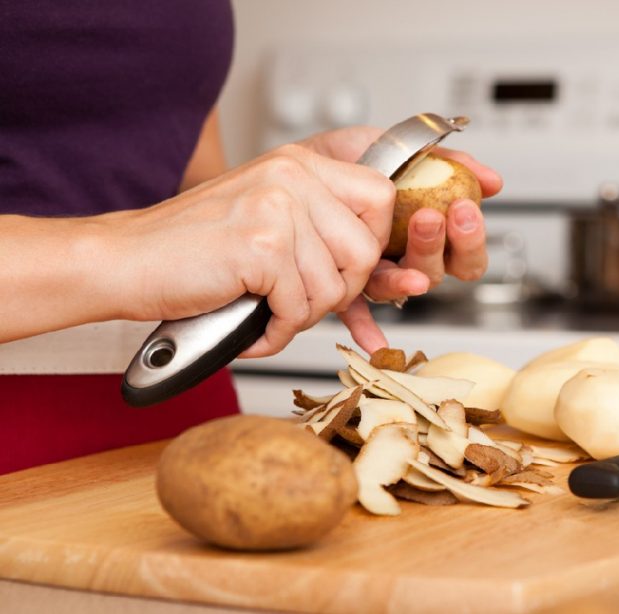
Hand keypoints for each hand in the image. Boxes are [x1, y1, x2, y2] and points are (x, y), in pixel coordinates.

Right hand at [101, 142, 394, 357]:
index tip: (344, 267)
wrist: (125, 261)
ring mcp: (277, 208)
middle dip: (341, 290)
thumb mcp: (266, 214)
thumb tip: (378, 259)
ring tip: (267, 311)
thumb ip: (318, 222)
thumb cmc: (193, 248)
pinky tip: (252, 326)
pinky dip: (276, 332)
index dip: (372, 243)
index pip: (380, 197)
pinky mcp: (261, 247)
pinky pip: (298, 308)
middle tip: (300, 300)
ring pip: (334, 286)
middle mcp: (293, 176)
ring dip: (302, 315)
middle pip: (366, 249)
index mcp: (300, 164)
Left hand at [302, 127, 502, 349]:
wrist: (305, 162)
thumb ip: (450, 162)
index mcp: (430, 234)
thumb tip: (492, 181)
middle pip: (439, 272)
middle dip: (439, 246)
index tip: (464, 208)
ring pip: (401, 287)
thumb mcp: (405, 149)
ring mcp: (378, 274)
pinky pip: (357, 313)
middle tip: (432, 217)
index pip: (466, 254)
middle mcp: (408, 260)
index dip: (470, 238)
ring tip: (395, 248)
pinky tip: (374, 341)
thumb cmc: (357, 161)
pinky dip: (365, 328)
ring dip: (406, 275)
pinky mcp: (346, 284)